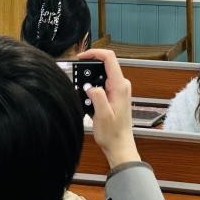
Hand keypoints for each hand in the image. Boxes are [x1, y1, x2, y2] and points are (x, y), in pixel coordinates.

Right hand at [77, 48, 139, 167]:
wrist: (119, 146)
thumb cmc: (113, 134)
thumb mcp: (102, 115)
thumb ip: (97, 97)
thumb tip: (90, 86)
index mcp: (120, 86)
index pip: (109, 58)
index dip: (94, 53)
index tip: (81, 56)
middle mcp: (122, 85)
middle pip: (104, 65)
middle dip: (88, 69)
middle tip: (78, 81)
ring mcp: (119, 89)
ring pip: (101, 75)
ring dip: (89, 81)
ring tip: (84, 96)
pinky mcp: (115, 94)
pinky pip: (102, 84)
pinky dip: (92, 88)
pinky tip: (88, 101)